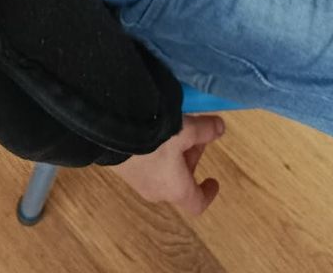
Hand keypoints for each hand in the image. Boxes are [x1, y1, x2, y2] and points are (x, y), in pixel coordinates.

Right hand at [110, 114, 224, 214]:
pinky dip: (157, 153)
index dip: (208, 193)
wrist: (112, 133)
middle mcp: (157, 191)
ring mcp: (138, 182)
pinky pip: (147, 166)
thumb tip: (220, 128)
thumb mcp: (187, 130)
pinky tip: (154, 130)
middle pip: (181, 182)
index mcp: (176, 189)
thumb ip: (205, 130)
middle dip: (191, 159)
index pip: (196, 204)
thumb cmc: (156, 139)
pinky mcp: (124, 169)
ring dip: (174, 155)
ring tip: (175, 129)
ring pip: (164, 173)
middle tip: (196, 135)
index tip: (213, 180)